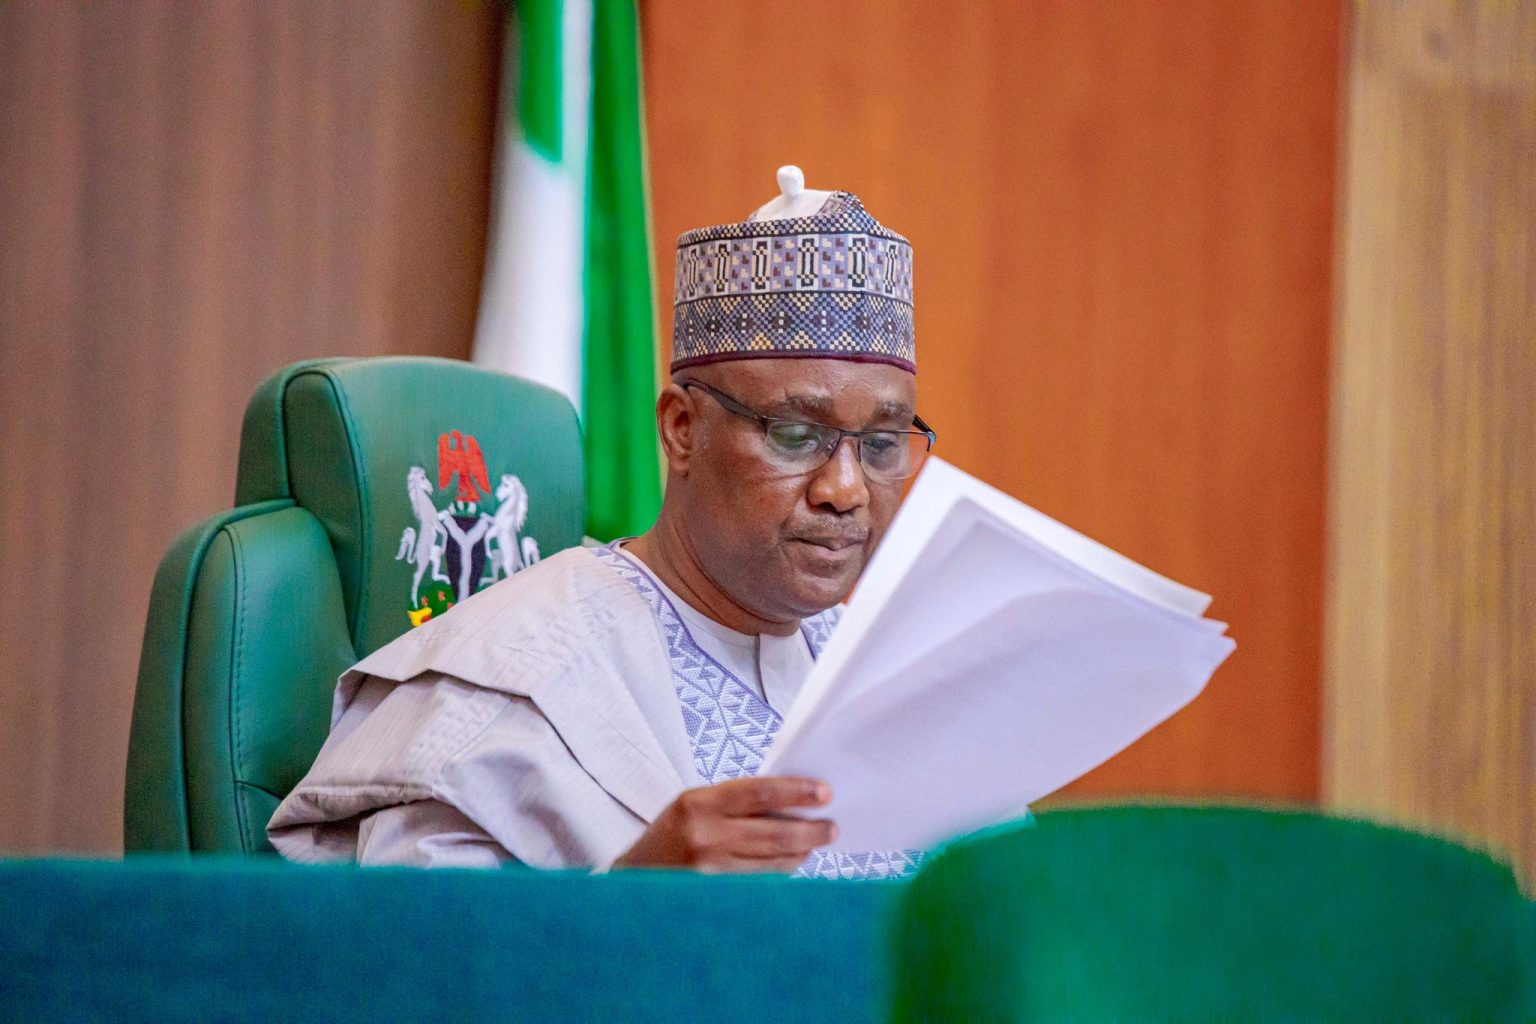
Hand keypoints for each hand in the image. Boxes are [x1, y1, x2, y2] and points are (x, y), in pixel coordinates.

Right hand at [613, 776, 835, 872]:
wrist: (631, 881)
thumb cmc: (670, 836)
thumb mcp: (694, 805)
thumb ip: (735, 802)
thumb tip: (790, 802)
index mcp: (698, 803)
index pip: (759, 792)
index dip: (797, 791)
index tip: (824, 793)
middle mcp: (705, 835)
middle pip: (773, 832)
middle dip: (810, 830)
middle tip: (831, 828)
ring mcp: (711, 869)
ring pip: (772, 861)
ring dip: (800, 852)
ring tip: (815, 843)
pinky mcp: (716, 894)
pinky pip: (761, 881)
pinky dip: (781, 870)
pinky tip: (792, 861)